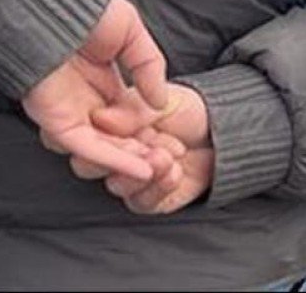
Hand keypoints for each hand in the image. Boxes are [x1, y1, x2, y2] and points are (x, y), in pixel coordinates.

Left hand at [24, 0, 171, 182]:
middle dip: (147, 152)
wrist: (47, 5)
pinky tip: (142, 167)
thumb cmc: (84, 9)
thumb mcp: (131, 33)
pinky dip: (114, 159)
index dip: (155, 131)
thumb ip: (149, 66)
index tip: (177, 143)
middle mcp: (88, 102)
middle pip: (121, 138)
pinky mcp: (57, 121)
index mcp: (104, 82)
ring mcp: (72, 113)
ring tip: (160, 166)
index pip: (133, 117)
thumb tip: (162, 102)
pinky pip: (88, 147)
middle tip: (172, 162)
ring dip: (133, 161)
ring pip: (106, 149)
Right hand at [91, 83, 215, 213]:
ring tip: (167, 157)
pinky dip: (158, 188)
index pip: (86, 137)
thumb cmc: (189, 112)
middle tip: (149, 148)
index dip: (103, 138)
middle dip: (120, 157)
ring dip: (144, 172)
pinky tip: (175, 171)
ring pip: (116, 186)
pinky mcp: (146, 199)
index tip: (127, 133)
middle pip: (90, 166)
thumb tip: (101, 117)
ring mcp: (127, 177)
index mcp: (108, 124)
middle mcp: (113, 152)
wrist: (220, 134)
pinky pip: (140, 202)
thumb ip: (132, 113)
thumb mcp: (163, 103)